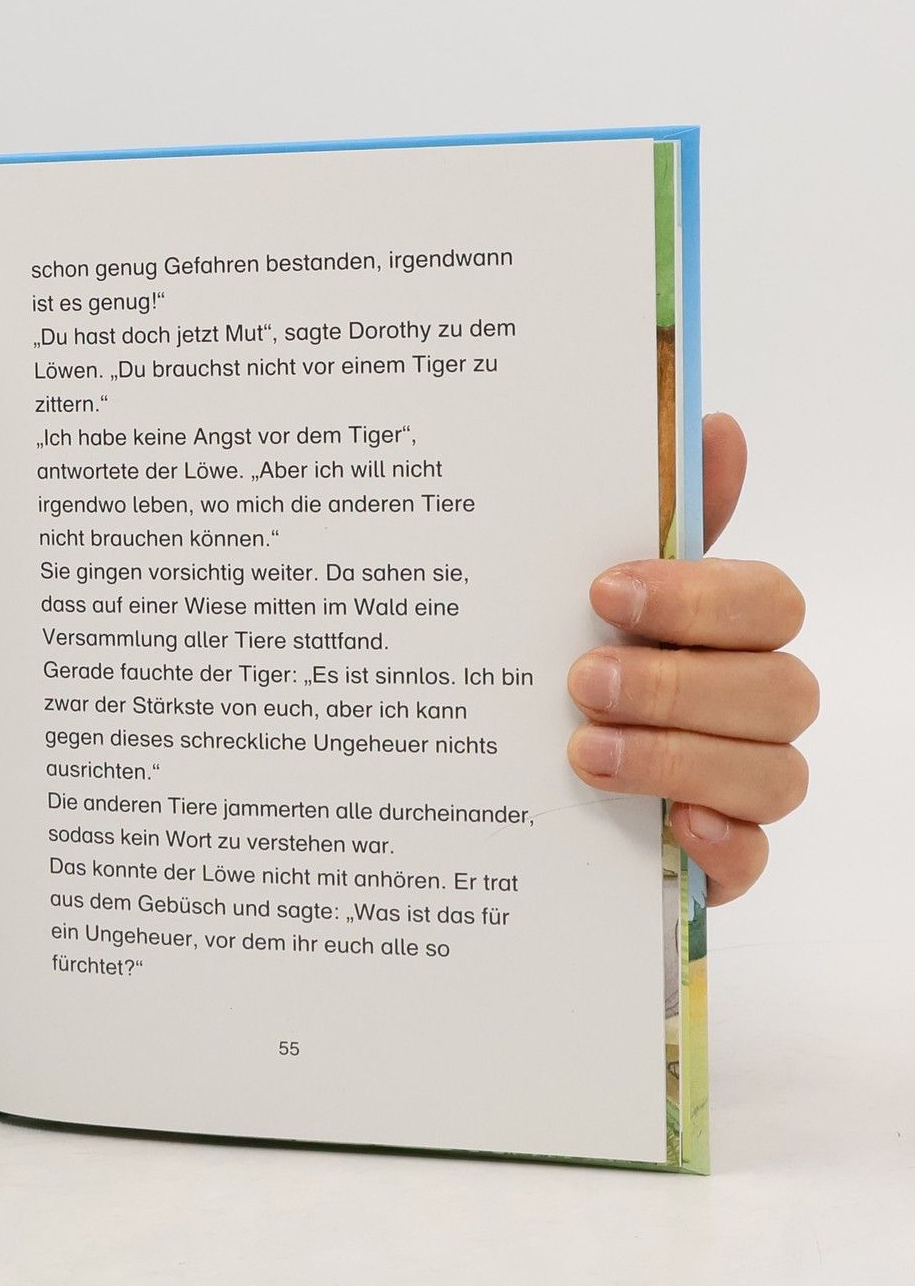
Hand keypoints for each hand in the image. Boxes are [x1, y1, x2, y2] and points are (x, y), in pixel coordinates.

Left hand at [567, 413, 814, 902]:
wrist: (506, 778)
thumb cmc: (572, 663)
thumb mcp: (592, 595)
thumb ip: (656, 520)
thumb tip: (717, 424)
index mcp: (727, 633)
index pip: (767, 603)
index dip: (697, 596)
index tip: (605, 590)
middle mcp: (750, 705)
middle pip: (780, 690)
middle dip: (678, 684)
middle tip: (582, 681)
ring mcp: (741, 786)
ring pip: (773, 774)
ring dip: (679, 757)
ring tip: (584, 751)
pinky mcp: (719, 861)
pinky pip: (754, 861)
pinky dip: (722, 845)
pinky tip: (672, 827)